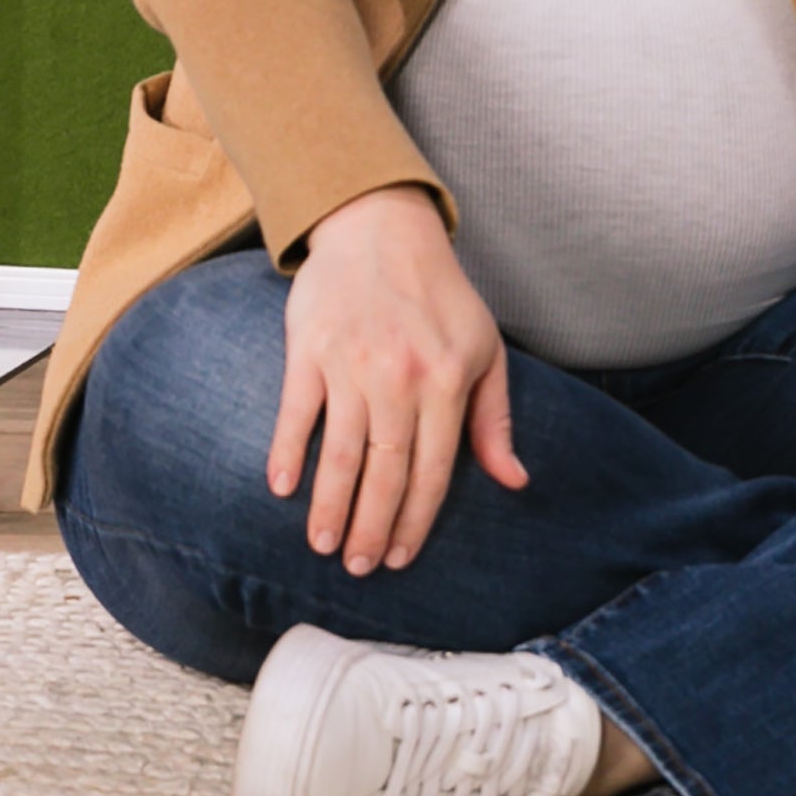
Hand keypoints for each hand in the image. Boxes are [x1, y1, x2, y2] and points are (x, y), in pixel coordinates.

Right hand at [271, 184, 527, 574]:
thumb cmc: (440, 296)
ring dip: (330, 504)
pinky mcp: (309, 349)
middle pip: (385, 470)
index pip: (433, 469)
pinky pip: (296, 411)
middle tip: (359, 567)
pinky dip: (287, 451)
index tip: (402, 557)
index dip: (417, 519)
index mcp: (447, 383)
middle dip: (372, 527)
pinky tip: (281, 488)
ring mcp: (351, 364)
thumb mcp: (484, 352)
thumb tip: (515, 481)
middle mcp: (400, 379)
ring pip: (341, 451)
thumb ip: (495, 420)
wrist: (381, 229)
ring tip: (322, 544)